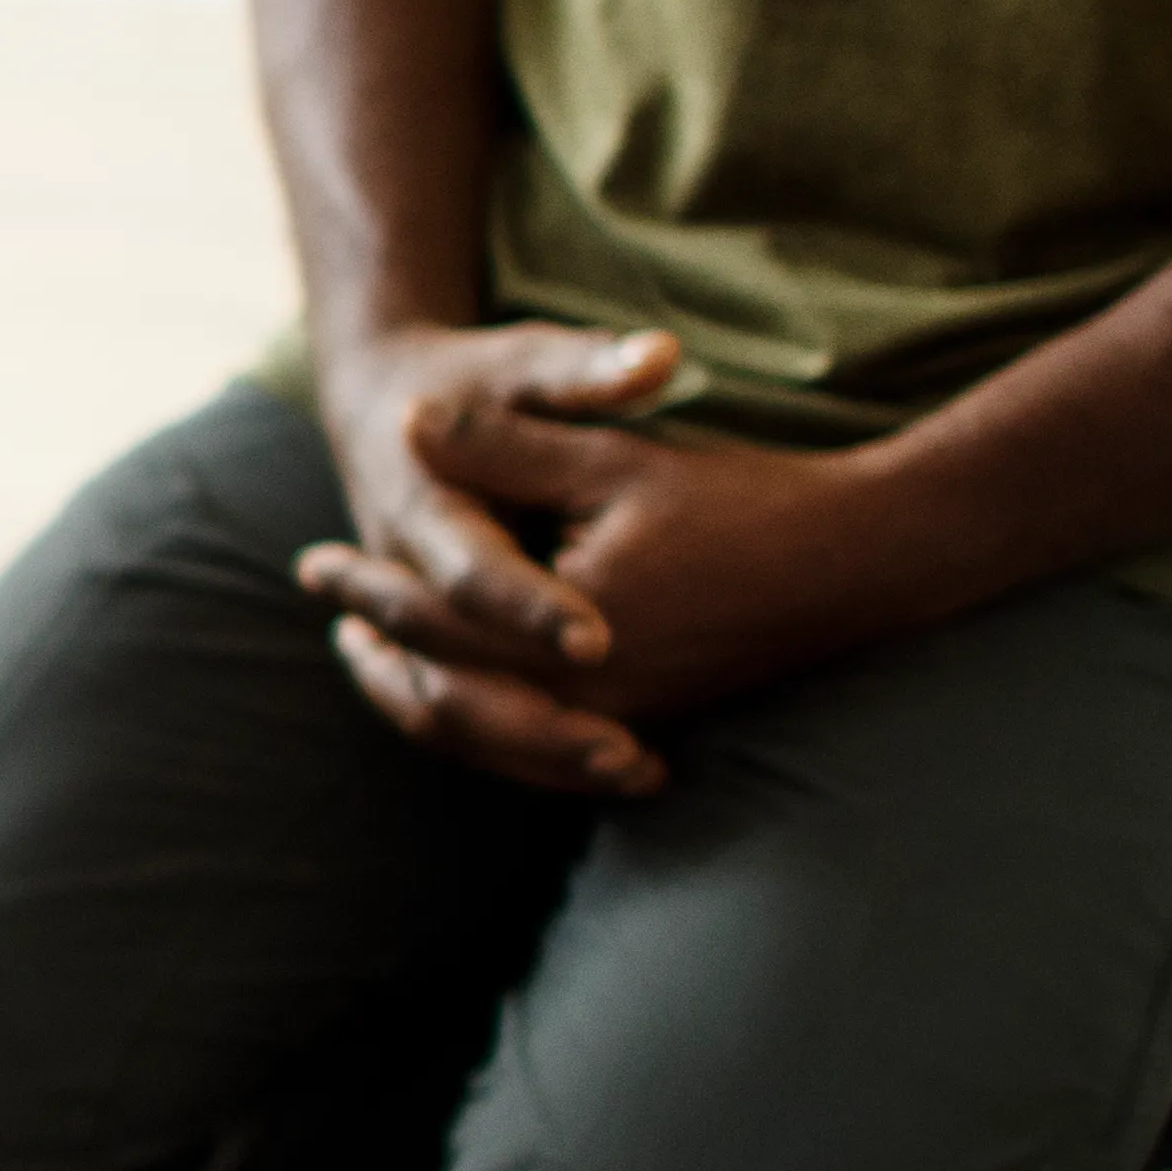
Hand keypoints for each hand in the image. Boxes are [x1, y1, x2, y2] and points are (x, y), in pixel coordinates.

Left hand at [300, 325, 951, 795]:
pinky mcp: (647, 726)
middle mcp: (588, 699)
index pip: (435, 619)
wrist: (858, 558)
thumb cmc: (736, 501)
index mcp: (567, 635)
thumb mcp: (612, 456)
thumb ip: (509, 446)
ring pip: (488, 737)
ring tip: (372, 659)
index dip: (366, 590)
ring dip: (423, 698)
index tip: (313, 564)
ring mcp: (619, 724)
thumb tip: (408, 422)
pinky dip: (486, 726)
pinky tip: (466, 692)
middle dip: (380, 649)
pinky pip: (539, 748)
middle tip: (328, 611)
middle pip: (448, 689)